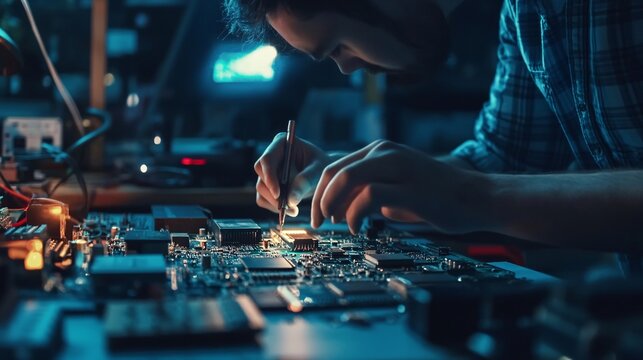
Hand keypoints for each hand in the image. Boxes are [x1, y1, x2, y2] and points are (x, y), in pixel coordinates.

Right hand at [255, 133, 330, 216]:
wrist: (322, 176)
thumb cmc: (321, 167)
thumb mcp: (318, 171)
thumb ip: (305, 181)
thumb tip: (290, 199)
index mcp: (282, 143)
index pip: (267, 159)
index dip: (269, 176)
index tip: (278, 194)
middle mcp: (271, 155)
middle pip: (260, 173)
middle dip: (272, 192)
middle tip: (288, 205)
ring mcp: (267, 170)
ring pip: (261, 188)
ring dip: (275, 202)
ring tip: (294, 210)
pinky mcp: (267, 185)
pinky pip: (263, 199)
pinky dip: (274, 207)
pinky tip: (291, 210)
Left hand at [311, 140, 489, 233]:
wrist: (476, 197)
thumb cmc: (436, 195)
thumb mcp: (396, 185)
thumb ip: (369, 189)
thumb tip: (341, 206)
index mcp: (380, 150)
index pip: (336, 167)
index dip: (320, 192)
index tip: (318, 213)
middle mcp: (386, 153)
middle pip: (335, 172)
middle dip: (320, 200)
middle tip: (319, 222)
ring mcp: (398, 168)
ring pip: (348, 179)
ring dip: (333, 205)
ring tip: (337, 223)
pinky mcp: (409, 188)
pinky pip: (369, 196)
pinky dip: (354, 214)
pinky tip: (357, 228)